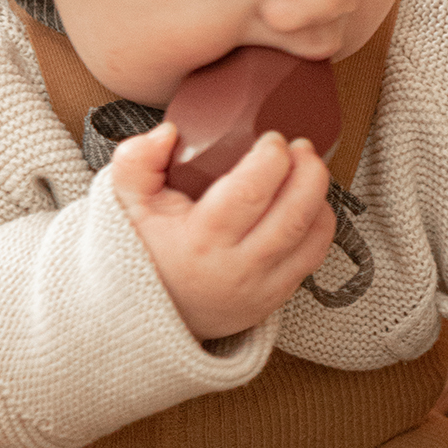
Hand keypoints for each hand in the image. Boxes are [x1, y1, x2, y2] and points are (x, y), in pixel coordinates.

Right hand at [111, 122, 335, 340]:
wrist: (151, 315)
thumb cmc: (146, 251)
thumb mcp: (127, 204)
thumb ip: (136, 161)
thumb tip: (169, 132)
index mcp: (199, 240)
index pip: (250, 192)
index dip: (272, 158)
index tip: (272, 138)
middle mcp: (236, 268)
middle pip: (293, 215)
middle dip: (308, 171)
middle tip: (302, 146)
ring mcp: (261, 287)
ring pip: (312, 237)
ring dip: (320, 196)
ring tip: (308, 169)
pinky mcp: (276, 297)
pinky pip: (313, 257)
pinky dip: (320, 224)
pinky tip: (310, 201)